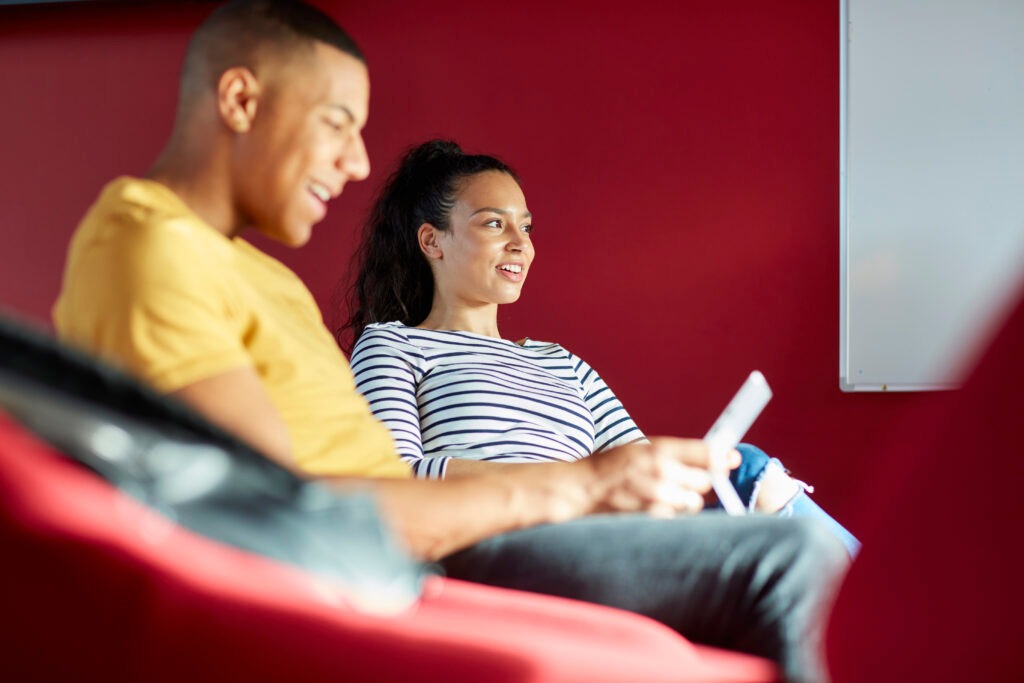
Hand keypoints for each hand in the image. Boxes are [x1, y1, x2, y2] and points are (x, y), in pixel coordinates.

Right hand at [584, 438, 739, 517]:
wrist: (583, 488)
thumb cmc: (612, 467)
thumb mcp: (641, 448)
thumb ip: (673, 453)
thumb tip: (712, 458)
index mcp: (660, 448)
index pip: (705, 453)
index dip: (723, 457)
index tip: (732, 459)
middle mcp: (662, 471)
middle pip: (704, 481)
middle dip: (697, 482)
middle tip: (681, 481)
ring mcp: (658, 496)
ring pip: (692, 502)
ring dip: (684, 501)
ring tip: (662, 495)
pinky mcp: (652, 516)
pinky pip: (676, 518)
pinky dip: (670, 515)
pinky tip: (653, 507)